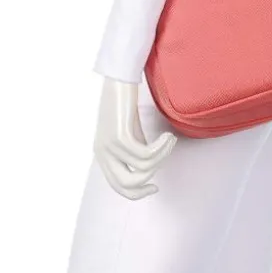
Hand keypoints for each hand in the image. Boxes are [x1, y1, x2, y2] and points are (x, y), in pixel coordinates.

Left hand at [93, 78, 177, 199]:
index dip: (137, 193)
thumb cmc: (125, 105)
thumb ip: (134, 153)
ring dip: (161, 157)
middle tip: (162, 168)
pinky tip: (168, 137)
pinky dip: (161, 149)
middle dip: (148, 182)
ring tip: (169, 141)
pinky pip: (145, 154)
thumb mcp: (129, 134)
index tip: (154, 186)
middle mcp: (102, 153)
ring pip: (142, 168)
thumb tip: (149, 169)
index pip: (117, 187)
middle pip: (126, 185)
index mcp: (102, 156)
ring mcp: (109, 145)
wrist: (119, 79)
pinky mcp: (119, 135)